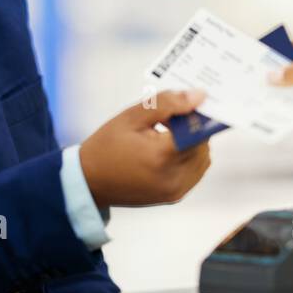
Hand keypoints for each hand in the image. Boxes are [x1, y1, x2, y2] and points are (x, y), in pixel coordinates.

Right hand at [78, 90, 211, 208]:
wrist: (89, 181)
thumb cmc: (107, 145)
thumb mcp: (133, 116)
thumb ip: (168, 103)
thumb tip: (200, 96)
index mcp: (162, 156)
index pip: (199, 132)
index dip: (199, 116)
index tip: (194, 104)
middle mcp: (173, 178)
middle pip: (203, 144)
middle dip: (193, 128)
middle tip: (172, 118)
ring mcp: (176, 190)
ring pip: (203, 158)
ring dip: (192, 143)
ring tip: (167, 134)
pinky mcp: (175, 196)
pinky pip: (195, 171)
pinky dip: (189, 157)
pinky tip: (168, 149)